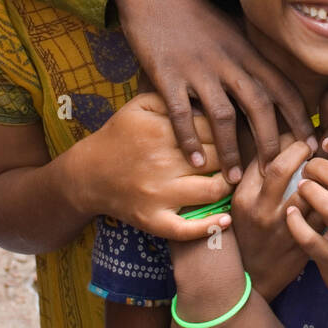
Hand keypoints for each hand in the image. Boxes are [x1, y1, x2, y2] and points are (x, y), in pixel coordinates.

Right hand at [76, 93, 233, 240]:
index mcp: (162, 130)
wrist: (86, 175)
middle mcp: (162, 162)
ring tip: (230, 181)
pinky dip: (210, 226)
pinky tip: (225, 220)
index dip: (229, 130)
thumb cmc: (119, 135)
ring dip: (227, 186)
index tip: (236, 134)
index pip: (214, 129)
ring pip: (212, 190)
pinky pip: (187, 229)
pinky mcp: (152, 219)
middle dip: (233, 157)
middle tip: (241, 158)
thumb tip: (208, 100)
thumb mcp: (140, 105)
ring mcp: (158, 194)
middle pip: (218, 157)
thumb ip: (173, 98)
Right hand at [112, 0, 314, 177]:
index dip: (299, 119)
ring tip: (235, 178)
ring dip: (231, 149)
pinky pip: (181, 113)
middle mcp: (229, 61)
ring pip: (224, 115)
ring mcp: (198, 69)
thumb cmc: (195, 17)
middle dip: (271, 141)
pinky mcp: (168, 75)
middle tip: (278, 172)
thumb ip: (249, 61)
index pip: (282, 88)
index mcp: (247, 53)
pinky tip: (194, 162)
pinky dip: (190, 139)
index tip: (311, 145)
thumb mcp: (231, 34)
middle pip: (259, 105)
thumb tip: (271, 90)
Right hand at [232, 139, 314, 299]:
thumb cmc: (250, 233)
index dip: (290, 143)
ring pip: (309, 192)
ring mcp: (284, 229)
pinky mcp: (303, 244)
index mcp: (246, 198)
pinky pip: (323, 216)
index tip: (303, 140)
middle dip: (303, 151)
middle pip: (284, 168)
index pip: (268, 159)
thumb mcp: (242, 203)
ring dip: (323, 175)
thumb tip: (280, 140)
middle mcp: (262, 211)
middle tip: (318, 147)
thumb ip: (256, 175)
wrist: (253, 279)